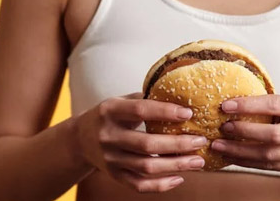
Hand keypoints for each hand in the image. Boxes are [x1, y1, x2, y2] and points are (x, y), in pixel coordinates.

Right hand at [73, 92, 207, 192]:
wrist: (79, 139)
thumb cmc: (110, 115)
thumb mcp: (120, 101)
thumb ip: (145, 99)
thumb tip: (182, 94)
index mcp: (110, 110)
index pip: (140, 110)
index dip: (165, 112)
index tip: (189, 112)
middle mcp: (108, 136)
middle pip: (146, 144)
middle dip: (177, 144)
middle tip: (200, 141)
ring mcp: (110, 158)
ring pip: (146, 167)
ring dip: (175, 165)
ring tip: (198, 161)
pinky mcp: (114, 175)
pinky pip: (139, 185)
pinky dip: (160, 185)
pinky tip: (179, 178)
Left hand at [210, 94, 279, 174]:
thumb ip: (277, 105)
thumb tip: (237, 103)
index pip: (274, 105)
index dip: (248, 106)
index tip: (227, 105)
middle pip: (272, 135)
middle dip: (243, 132)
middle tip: (222, 128)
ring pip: (269, 156)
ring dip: (240, 151)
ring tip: (220, 146)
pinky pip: (271, 167)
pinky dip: (249, 162)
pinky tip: (233, 157)